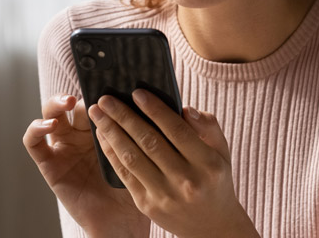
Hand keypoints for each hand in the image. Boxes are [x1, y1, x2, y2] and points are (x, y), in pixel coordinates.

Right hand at [23, 94, 149, 236]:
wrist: (122, 223)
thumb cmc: (136, 187)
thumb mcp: (141, 153)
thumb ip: (140, 128)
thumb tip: (156, 100)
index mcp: (102, 127)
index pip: (96, 99)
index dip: (99, 88)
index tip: (109, 80)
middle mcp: (80, 134)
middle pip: (73, 103)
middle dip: (80, 93)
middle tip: (91, 92)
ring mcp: (63, 147)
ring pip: (50, 114)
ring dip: (56, 104)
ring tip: (68, 102)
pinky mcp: (49, 163)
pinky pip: (33, 143)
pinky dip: (36, 129)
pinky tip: (49, 125)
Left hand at [88, 90, 258, 237]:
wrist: (212, 225)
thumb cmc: (214, 178)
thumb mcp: (221, 150)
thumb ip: (206, 125)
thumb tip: (183, 107)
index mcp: (207, 163)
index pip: (176, 130)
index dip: (154, 109)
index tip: (136, 93)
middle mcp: (186, 180)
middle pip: (149, 142)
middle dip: (124, 117)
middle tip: (105, 99)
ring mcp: (165, 195)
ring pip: (132, 157)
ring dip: (111, 132)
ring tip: (97, 114)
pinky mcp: (147, 205)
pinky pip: (125, 174)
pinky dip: (111, 153)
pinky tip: (102, 136)